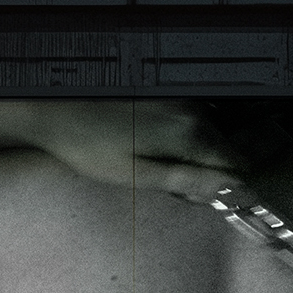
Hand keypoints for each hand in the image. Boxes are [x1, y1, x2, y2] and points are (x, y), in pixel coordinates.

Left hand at [13, 100, 246, 200]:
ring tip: (157, 167)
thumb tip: (230, 188)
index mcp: (190, 133)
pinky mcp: (167, 94)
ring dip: (195, 157)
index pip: (235, 164)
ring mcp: (181, 99)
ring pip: (208, 136)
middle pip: (224, 150)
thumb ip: (186, 180)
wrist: (57, 111)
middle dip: (208, 173)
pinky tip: (152, 147)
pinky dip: (182, 140)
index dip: (226, 188)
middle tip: (172, 188)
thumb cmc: (90, 148)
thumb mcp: (137, 175)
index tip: (203, 198)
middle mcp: (193, 110)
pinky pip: (191, 122)